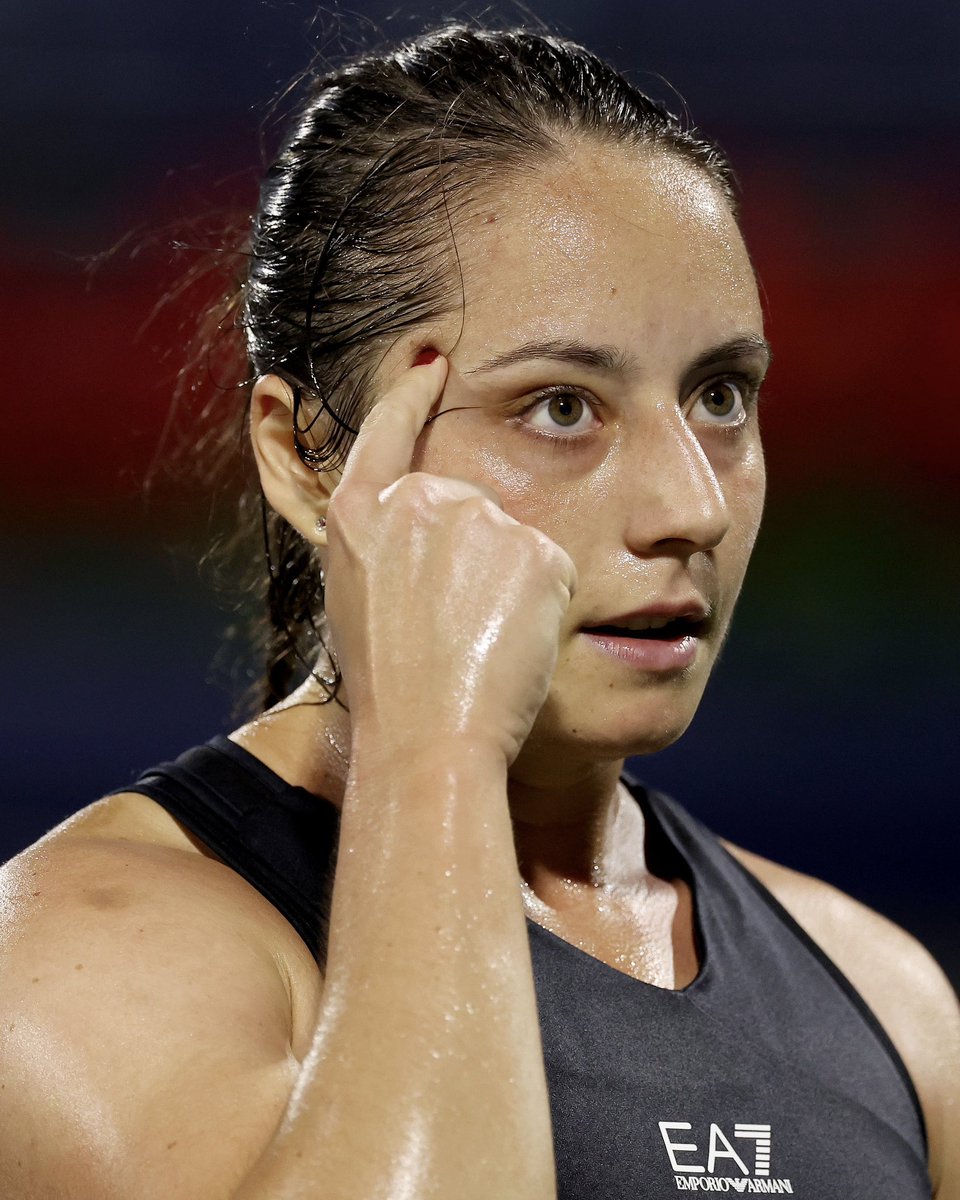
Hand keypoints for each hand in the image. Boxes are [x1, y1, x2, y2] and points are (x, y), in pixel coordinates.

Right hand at [323, 356, 576, 764]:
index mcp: (360, 515)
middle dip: (474, 554)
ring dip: (507, 583)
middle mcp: (419, 501)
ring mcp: (481, 520)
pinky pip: (551, 569)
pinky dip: (541, 605)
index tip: (432, 362)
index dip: (410, 394)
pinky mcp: (539, 549)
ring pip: (515, 539)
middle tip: (454, 626)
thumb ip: (387, 544)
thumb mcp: (356, 600)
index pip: (388, 430)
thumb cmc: (388, 689)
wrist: (429, 737)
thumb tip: (428, 521)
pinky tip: (511, 643)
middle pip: (470, 504)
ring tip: (475, 642)